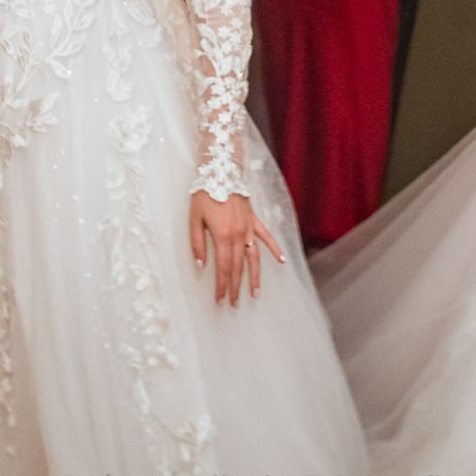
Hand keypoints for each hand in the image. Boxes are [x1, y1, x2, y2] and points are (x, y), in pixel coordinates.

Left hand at [189, 191, 285, 306]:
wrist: (221, 171)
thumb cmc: (204, 194)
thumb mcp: (193, 219)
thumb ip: (197, 243)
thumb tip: (200, 265)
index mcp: (222, 237)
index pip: (223, 268)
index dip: (221, 286)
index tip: (220, 299)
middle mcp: (238, 235)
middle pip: (238, 267)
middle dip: (235, 287)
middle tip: (233, 303)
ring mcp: (248, 228)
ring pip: (254, 258)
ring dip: (255, 277)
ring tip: (255, 294)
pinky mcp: (254, 220)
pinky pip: (266, 237)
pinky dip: (275, 249)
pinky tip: (282, 261)